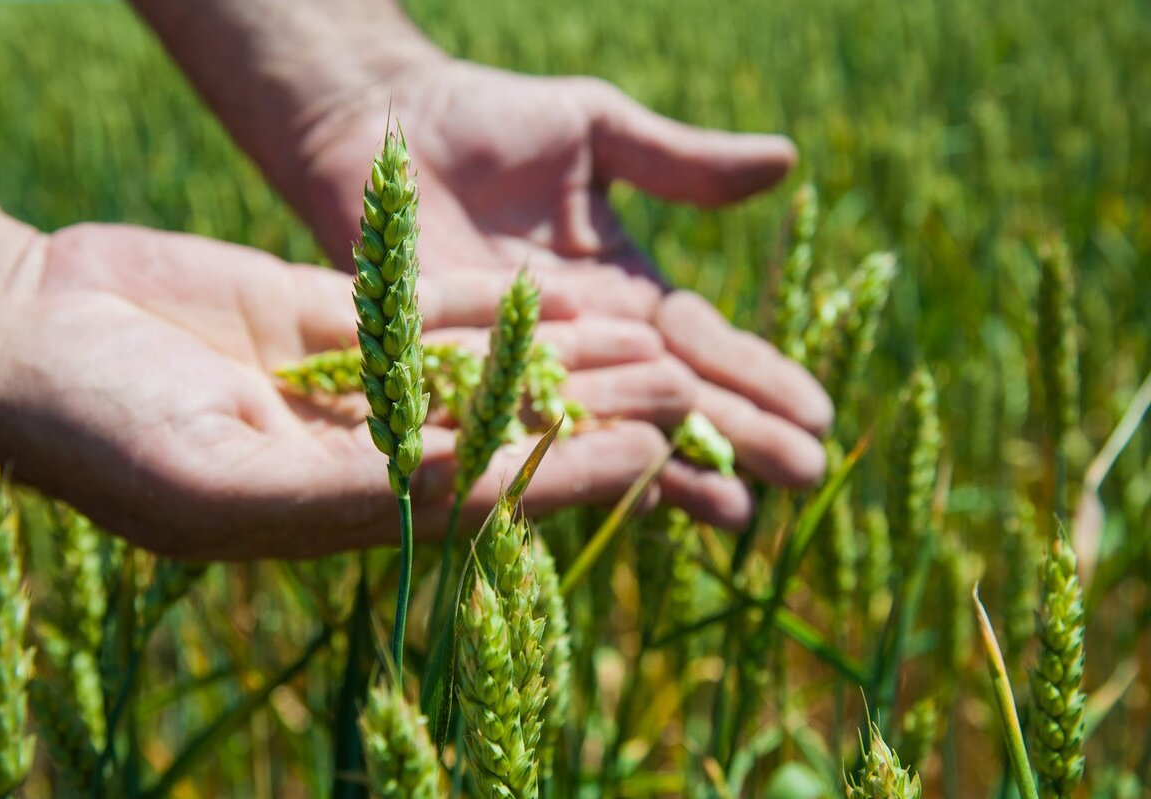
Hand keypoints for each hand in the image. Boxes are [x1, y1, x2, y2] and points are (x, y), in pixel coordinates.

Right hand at [0, 223, 761, 558]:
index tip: (658, 455)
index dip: (570, 473)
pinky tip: (565, 297)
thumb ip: (351, 485)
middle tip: (688, 387)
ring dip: (564, 357)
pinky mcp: (322, 321)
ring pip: (477, 370)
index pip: (480, 494)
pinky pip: (425, 312)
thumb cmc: (97, 428)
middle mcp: (352, 453)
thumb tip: (480, 484)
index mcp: (333, 512)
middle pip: (498, 432)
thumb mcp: (224, 478)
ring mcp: (342, 385)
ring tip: (655, 338)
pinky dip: (494, 306)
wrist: (23, 334)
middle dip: (592, 412)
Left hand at [298, 62, 833, 491]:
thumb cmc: (491, 121)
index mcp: (626, 292)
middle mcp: (588, 344)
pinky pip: (532, 431)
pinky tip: (636, 499)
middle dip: (743, 436)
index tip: (820, 410)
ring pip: (617, 429)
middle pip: (678, 398)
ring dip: (680, 470)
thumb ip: (680, 164)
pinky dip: (585, 464)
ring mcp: (531, 368)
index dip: (761, 377)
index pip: (707, 346)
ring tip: (740, 511)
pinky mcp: (471, 380)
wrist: (389, 128)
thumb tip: (787, 161)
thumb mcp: (599, 130)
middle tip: (808, 474)